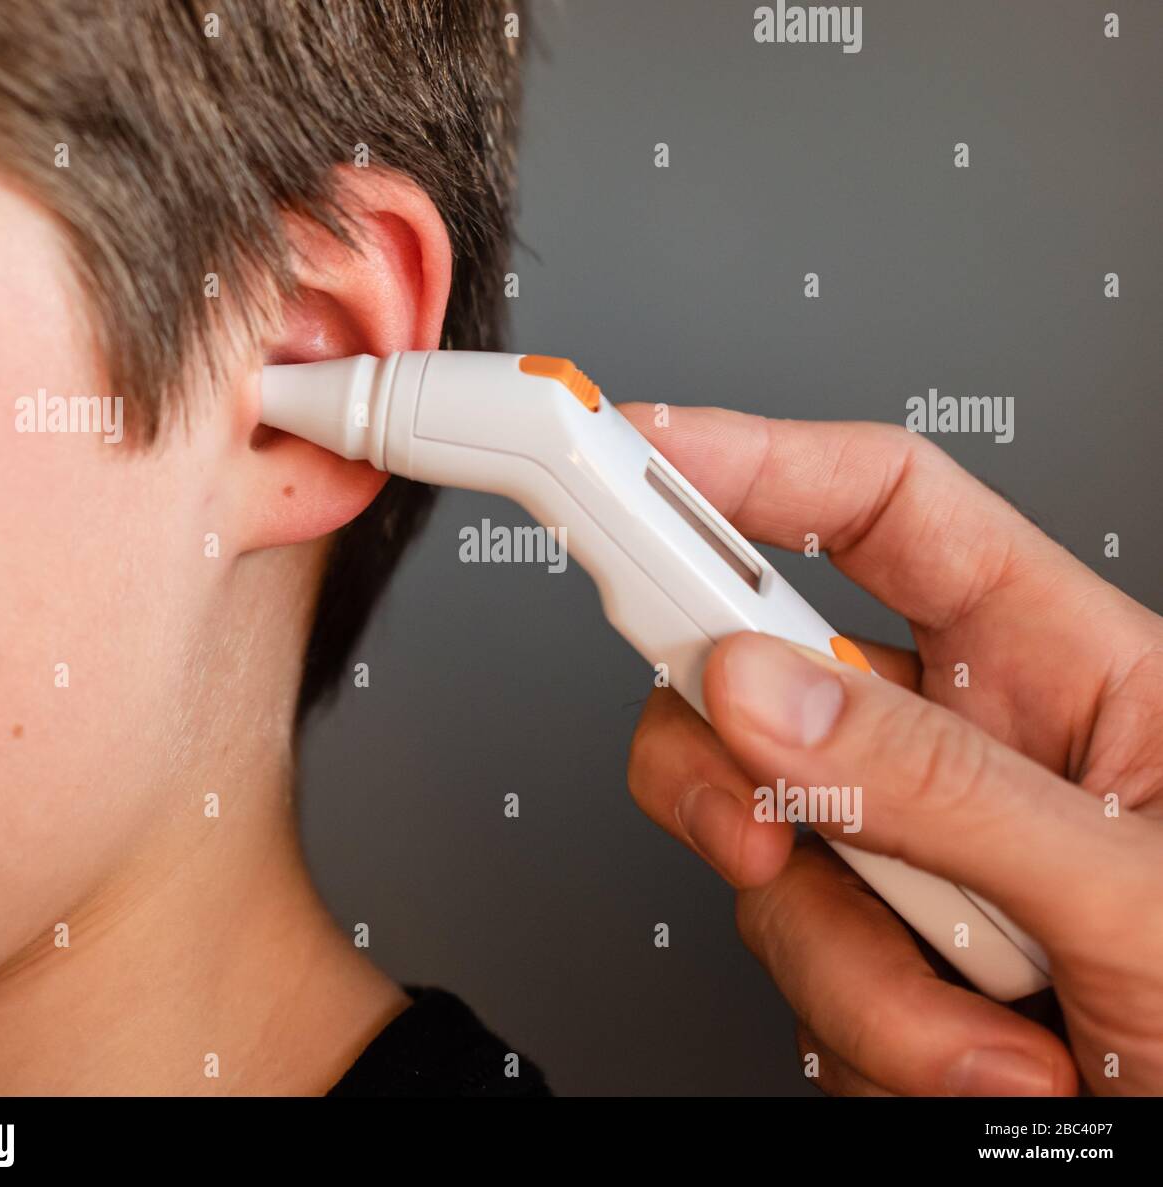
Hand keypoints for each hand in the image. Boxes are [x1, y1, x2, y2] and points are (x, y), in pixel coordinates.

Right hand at [622, 404, 1162, 1094]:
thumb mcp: (1135, 886)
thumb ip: (946, 782)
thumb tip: (765, 689)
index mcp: (1061, 671)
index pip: (884, 512)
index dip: (758, 461)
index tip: (646, 450)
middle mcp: (962, 750)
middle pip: (760, 680)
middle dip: (735, 755)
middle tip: (752, 796)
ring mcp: (904, 856)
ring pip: (762, 848)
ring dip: (856, 966)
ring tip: (990, 1025)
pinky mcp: (868, 954)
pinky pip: (789, 967)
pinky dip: (867, 1034)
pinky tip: (979, 1060)